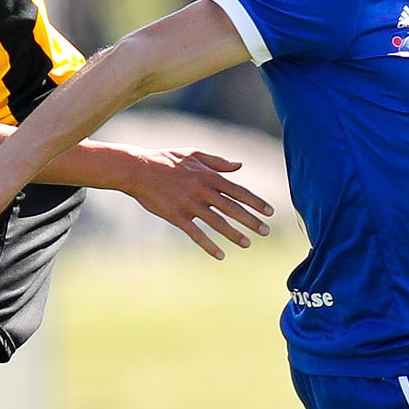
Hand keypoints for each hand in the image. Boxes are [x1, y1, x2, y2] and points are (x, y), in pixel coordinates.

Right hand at [121, 146, 274, 258]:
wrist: (137, 169)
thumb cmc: (165, 159)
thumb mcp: (193, 154)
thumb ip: (217, 161)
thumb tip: (239, 165)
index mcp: (208, 176)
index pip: (238, 191)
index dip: (255, 202)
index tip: (270, 212)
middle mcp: (202, 190)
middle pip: (232, 208)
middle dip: (251, 221)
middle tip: (266, 232)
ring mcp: (189, 204)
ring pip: (217, 222)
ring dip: (234, 234)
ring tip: (247, 243)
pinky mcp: (176, 216)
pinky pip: (196, 234)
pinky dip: (209, 245)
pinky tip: (221, 255)